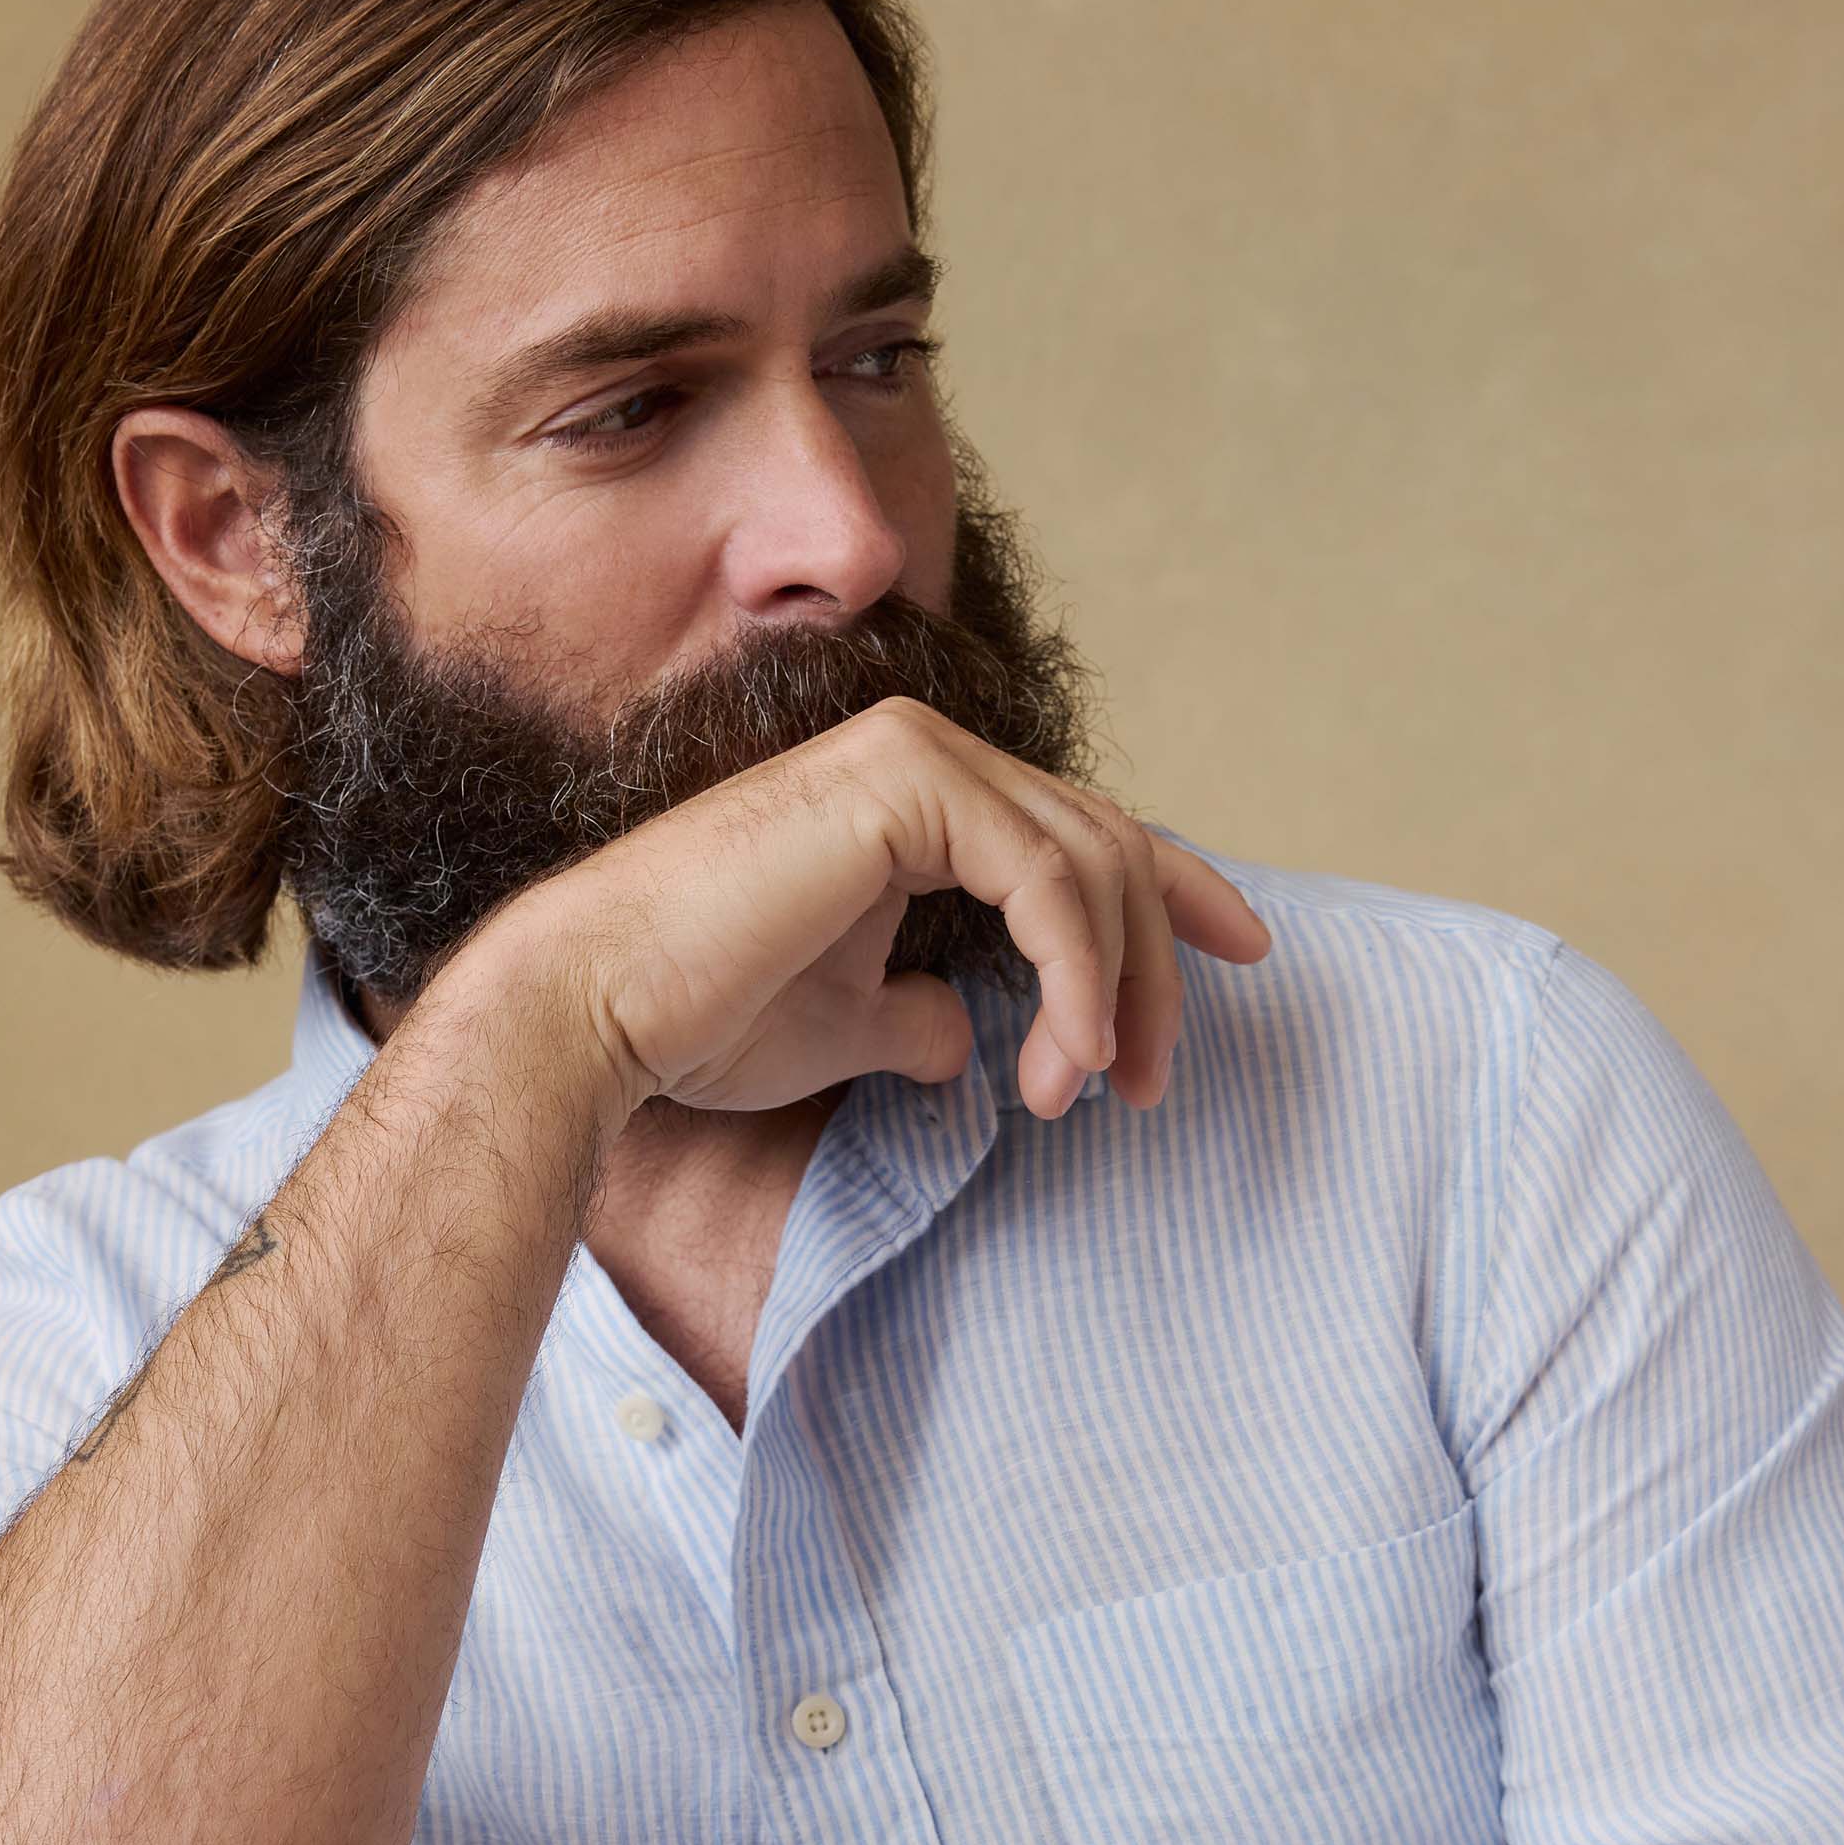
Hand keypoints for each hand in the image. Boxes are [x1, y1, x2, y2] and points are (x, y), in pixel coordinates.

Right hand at [491, 694, 1269, 1122]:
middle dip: (1156, 966)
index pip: (1079, 830)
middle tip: (1156, 1082)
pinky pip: (1047, 883)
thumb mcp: (842, 1025)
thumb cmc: (697, 1019)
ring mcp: (913, 756)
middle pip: (1106, 846)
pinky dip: (1078, 973)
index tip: (1245, 953)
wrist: (598, 1009)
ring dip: (1116, 989)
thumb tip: (962, 1041)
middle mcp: (920, 752)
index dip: (1174, 890)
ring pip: (1091, 863)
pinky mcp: (905, 788)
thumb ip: (913, 1016)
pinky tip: (1068, 1058)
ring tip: (1096, 1092)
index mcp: (910, 794)